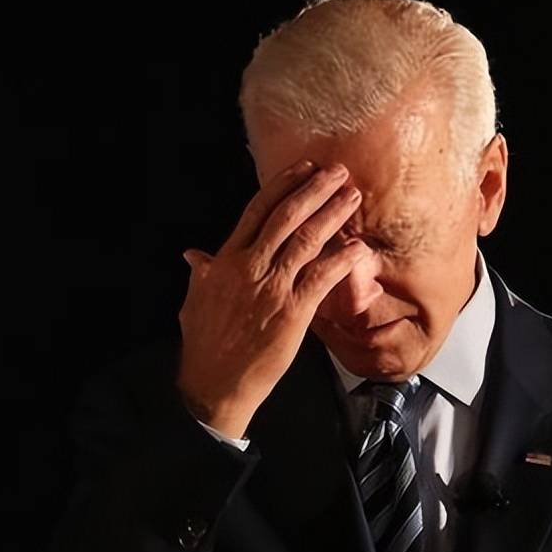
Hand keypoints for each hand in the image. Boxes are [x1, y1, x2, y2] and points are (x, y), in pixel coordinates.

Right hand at [175, 160, 364, 438]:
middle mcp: (249, 267)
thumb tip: (194, 254)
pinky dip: (342, 260)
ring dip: (333, 215)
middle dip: (315, 190)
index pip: (257, 210)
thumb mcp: (195, 300)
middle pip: (286, 216)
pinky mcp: (293, 312)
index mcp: (226, 260)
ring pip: (307, 240)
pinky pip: (322, 278)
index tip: (303, 168)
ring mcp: (272, 288)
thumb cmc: (204, 344)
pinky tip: (358, 248)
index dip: (282, 185)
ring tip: (352, 197)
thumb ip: (201, 273)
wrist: (214, 383)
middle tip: (338, 172)